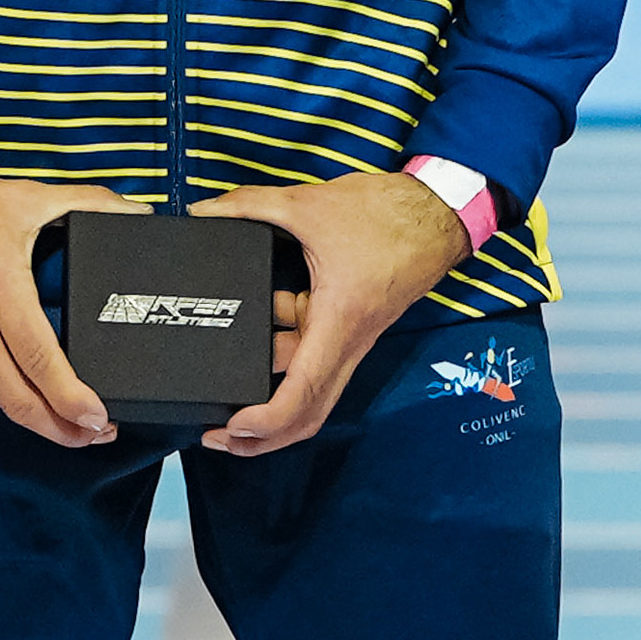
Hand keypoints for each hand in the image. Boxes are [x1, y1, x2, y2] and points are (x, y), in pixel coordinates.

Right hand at [0, 174, 138, 447]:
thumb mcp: (24, 197)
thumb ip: (85, 202)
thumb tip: (135, 213)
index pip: (41, 361)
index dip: (72, 400)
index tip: (99, 419)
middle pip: (19, 399)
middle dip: (60, 429)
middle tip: (93, 435)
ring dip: (34, 418)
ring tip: (67, 421)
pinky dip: (2, 398)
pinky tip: (24, 396)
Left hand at [194, 171, 468, 457]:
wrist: (436, 213)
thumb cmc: (389, 216)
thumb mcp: (308, 204)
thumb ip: (249, 204)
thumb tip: (204, 211)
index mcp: (338, 322)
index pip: (302, 393)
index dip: (266, 422)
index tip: (232, 428)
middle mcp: (348, 342)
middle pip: (308, 412)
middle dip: (262, 435)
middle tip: (216, 435)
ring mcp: (350, 338)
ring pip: (310, 387)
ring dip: (271, 395)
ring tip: (227, 393)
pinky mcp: (348, 327)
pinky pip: (314, 356)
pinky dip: (284, 356)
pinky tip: (259, 331)